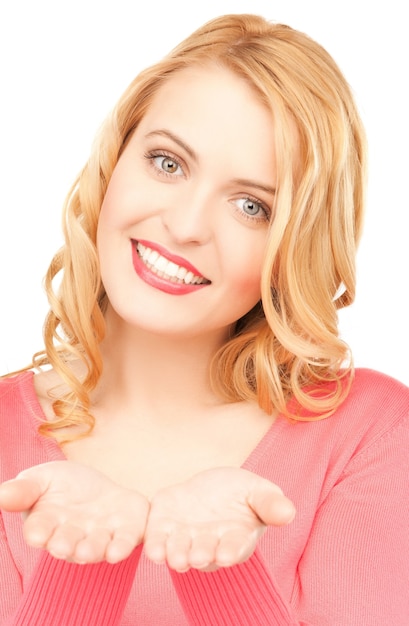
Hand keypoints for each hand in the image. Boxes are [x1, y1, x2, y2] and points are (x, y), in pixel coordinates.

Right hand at [0, 461, 148, 563]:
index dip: (38, 532)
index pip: (39, 530)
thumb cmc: (61, 485)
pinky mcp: (126, 531)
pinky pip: (126, 541)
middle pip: (67, 544)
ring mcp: (100, 536)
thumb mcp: (41, 479)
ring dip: (93, 550)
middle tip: (62, 547)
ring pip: (96, 547)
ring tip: (91, 551)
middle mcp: (72, 537)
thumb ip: (24, 489)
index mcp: (46, 526)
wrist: (97, 487)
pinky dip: (123, 547)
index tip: (36, 534)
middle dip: (65, 545)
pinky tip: (119, 551)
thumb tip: (1, 494)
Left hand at [144, 467, 294, 571]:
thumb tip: (289, 512)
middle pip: (204, 553)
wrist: (211, 486)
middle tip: (198, 557)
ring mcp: (184, 538)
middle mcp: (208, 545)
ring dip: (176, 555)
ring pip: (179, 552)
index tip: (227, 555)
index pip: (234, 548)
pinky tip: (152, 549)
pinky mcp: (162, 526)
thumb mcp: (259, 492)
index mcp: (235, 540)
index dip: (231, 551)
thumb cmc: (241, 494)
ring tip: (175, 558)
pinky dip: (154, 545)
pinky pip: (156, 539)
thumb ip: (271, 504)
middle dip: (201, 555)